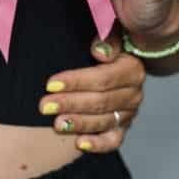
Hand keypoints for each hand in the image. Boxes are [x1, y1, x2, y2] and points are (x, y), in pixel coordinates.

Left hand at [39, 32, 145, 152]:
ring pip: (104, 122)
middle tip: (44, 106)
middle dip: (70, 104)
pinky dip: (98, 144)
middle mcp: (134, 94)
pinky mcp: (122, 128)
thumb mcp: (108, 35)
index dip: (76, 81)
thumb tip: (100, 52)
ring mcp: (129, 113)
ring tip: (56, 124)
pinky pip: (113, 141)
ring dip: (79, 124)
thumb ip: (107, 39)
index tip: (49, 83)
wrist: (113, 63)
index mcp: (132, 70)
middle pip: (101, 102)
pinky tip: (79, 143)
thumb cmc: (102, 47)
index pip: (103, 78)